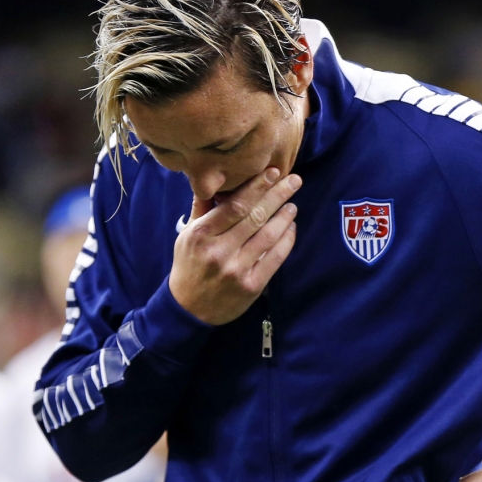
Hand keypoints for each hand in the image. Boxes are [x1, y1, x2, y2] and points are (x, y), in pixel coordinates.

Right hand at [169, 167, 300, 324]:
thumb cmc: (190, 265)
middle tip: (294, 180)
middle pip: (255, 217)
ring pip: (268, 236)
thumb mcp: (187, 234)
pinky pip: (275, 258)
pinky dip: (287, 240)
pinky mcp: (251, 286)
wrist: (189, 308)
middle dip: (278, 195)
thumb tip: (215, 177)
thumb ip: (202, 207)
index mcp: (201, 234)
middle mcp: (219, 251)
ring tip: (292, 204)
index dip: (257, 187)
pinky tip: (291, 228)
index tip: (273, 172)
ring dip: (285, 217)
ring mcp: (236, 270)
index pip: (234, 205)